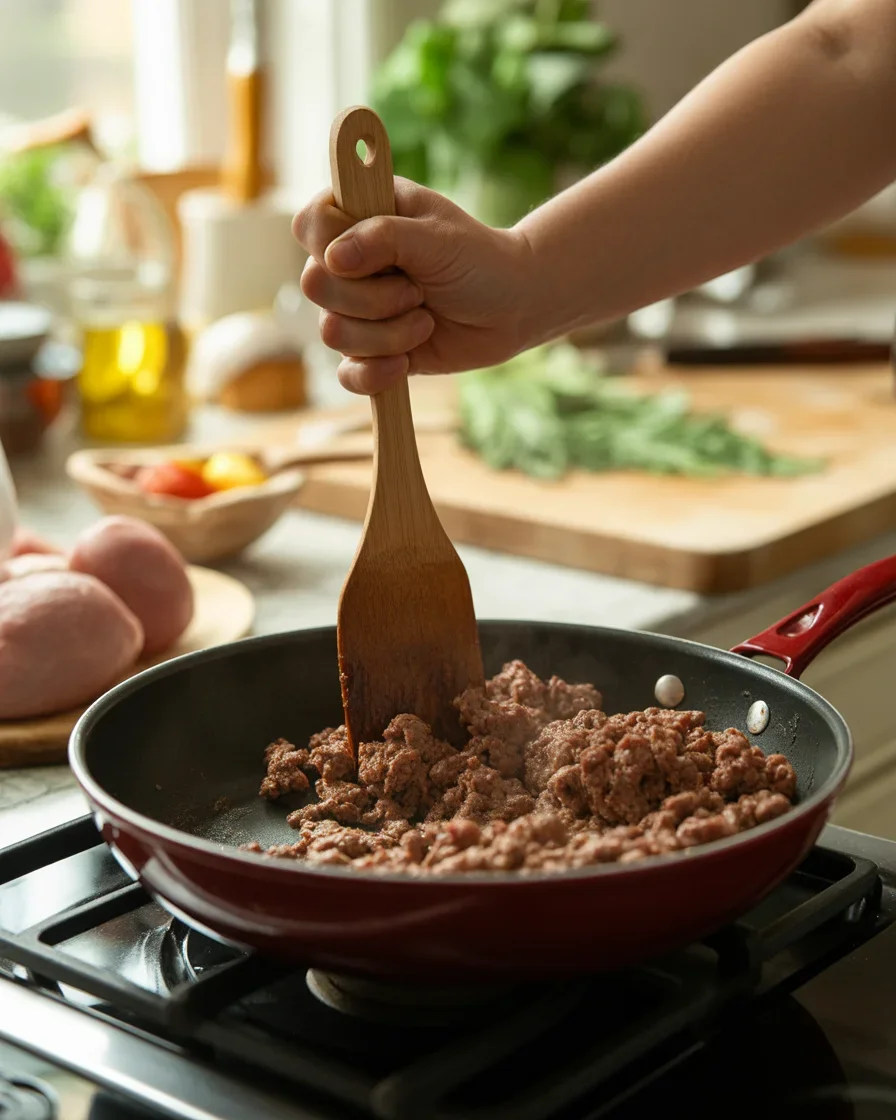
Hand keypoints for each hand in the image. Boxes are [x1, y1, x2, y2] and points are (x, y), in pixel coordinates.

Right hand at [294, 178, 534, 393]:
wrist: (511, 309)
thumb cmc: (478, 261)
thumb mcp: (437, 238)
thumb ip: (384, 238)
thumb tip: (333, 259)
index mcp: (359, 217)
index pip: (310, 226)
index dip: (333, 245)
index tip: (378, 252)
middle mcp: (349, 263)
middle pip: (316, 285)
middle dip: (372, 298)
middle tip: (416, 291)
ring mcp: (356, 310)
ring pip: (333, 333)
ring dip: (388, 334)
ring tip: (426, 320)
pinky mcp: (370, 352)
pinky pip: (347, 374)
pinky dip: (376, 374)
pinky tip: (406, 363)